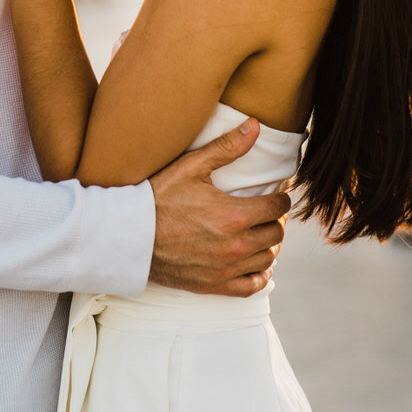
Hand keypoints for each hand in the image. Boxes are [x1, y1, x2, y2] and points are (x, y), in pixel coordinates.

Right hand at [149, 118, 288, 296]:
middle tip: (268, 211)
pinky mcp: (214, 284)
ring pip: (268, 258)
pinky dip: (260, 275)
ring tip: (261, 232)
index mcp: (235, 215)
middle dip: (276, 219)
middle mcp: (235, 245)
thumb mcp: (191, 167)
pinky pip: (251, 286)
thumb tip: (255, 126)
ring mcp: (226, 268)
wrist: (129, 236)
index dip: (281, 197)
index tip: (277, 194)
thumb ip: (227, 147)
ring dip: (269, 244)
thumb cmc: (158, 198)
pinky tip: (257, 264)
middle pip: (276, 233)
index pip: (278, 207)